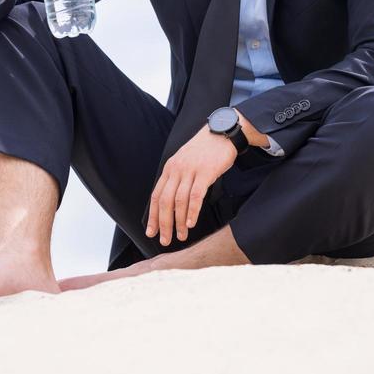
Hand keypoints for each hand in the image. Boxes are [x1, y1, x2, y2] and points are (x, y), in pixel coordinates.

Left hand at [145, 125, 237, 245]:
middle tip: (165, 240)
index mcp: (169, 169)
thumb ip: (177, 179)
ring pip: (179, 201)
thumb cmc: (205, 151)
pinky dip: (192, 211)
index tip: (151, 232)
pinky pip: (196, 195)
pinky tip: (191, 223)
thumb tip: (172, 203)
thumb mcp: (185, 162)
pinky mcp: (205, 172)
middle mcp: (176, 169)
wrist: (221, 133)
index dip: (153, 216)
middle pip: (164, 201)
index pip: (156, 196)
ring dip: (179, 221)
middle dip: (163, 223)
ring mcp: (190, 170)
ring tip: (181, 235)